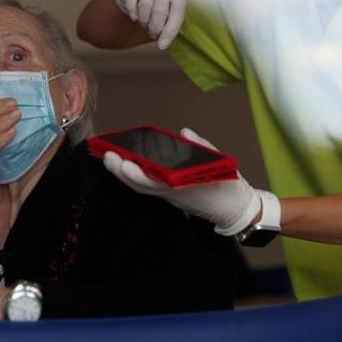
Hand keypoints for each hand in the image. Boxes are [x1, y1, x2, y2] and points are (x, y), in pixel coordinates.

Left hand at [103, 128, 261, 234]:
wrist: (234, 209)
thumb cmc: (227, 185)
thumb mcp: (219, 163)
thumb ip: (201, 147)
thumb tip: (185, 133)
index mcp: (184, 187)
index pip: (155, 182)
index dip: (137, 173)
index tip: (123, 162)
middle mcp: (172, 193)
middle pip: (141, 185)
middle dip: (122, 171)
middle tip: (107, 155)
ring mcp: (169, 195)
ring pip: (141, 187)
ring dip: (124, 174)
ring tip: (110, 157)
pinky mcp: (169, 194)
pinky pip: (147, 186)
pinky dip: (134, 176)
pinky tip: (125, 163)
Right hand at [115, 0, 185, 49]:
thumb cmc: (160, 0)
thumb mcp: (170, 8)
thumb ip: (170, 24)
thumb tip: (163, 44)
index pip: (176, 16)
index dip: (168, 33)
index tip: (161, 46)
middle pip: (159, 13)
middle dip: (154, 28)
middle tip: (151, 33)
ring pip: (144, 9)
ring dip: (143, 21)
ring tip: (144, 22)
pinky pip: (131, 4)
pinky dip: (132, 13)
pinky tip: (134, 15)